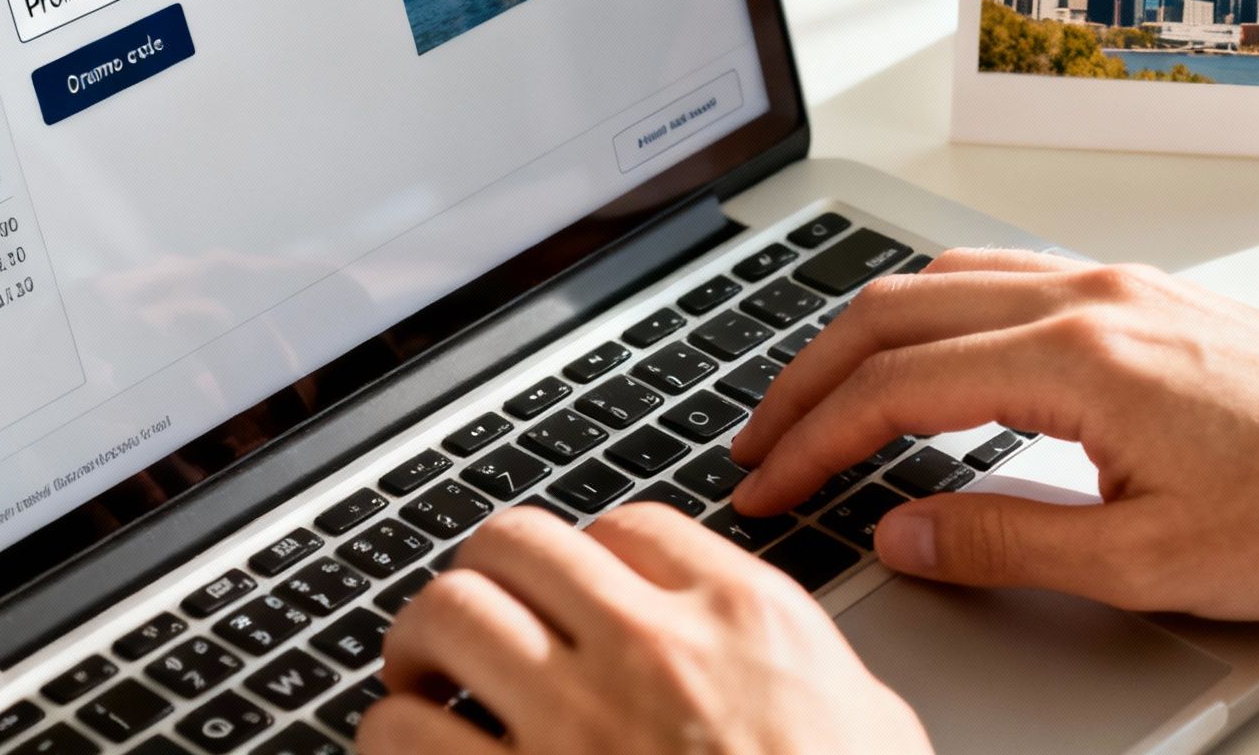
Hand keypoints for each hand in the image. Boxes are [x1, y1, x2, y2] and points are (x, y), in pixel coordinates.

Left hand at [359, 504, 930, 754]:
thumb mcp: (869, 724)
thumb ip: (804, 664)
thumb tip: (772, 656)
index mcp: (743, 617)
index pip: (629, 526)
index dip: (586, 554)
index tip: (575, 590)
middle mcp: (652, 650)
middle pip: (517, 544)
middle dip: (484, 576)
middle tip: (478, 619)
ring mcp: (576, 726)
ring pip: (447, 616)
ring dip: (421, 647)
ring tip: (423, 683)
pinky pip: (400, 736)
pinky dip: (389, 738)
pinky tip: (413, 753)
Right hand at [729, 248, 1258, 619]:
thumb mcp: (1149, 560)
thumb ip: (1007, 543)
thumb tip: (903, 533)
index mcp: (1080, 357)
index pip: (896, 388)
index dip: (811, 439)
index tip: (765, 482)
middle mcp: (1092, 298)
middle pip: (897, 313)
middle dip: (810, 376)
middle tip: (758, 439)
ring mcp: (1123, 285)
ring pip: (946, 279)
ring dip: (867, 335)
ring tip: (820, 395)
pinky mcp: (1150, 294)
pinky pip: (1005, 275)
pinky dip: (934, 311)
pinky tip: (931, 352)